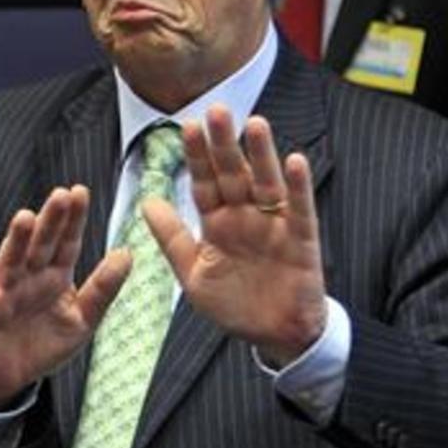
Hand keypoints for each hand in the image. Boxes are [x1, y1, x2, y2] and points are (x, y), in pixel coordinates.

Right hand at [0, 185, 130, 408]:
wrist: (10, 377)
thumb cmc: (45, 343)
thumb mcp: (82, 320)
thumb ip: (103, 289)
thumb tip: (127, 254)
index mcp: (54, 275)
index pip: (66, 242)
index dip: (72, 219)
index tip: (80, 192)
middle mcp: (28, 277)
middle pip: (40, 245)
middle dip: (50, 221)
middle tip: (61, 196)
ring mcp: (3, 293)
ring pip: (11, 262)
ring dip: (17, 240)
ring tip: (25, 217)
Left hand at [142, 105, 326, 365]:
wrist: (273, 337)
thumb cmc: (234, 305)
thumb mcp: (193, 273)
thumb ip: (172, 238)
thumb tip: (146, 202)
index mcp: (217, 222)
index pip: (204, 182)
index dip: (196, 156)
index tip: (185, 125)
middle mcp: (245, 217)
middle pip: (234, 174)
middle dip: (224, 144)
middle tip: (216, 109)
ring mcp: (273, 226)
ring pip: (266, 183)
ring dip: (261, 154)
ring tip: (255, 123)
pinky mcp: (300, 241)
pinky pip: (300, 210)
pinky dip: (298, 187)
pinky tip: (294, 160)